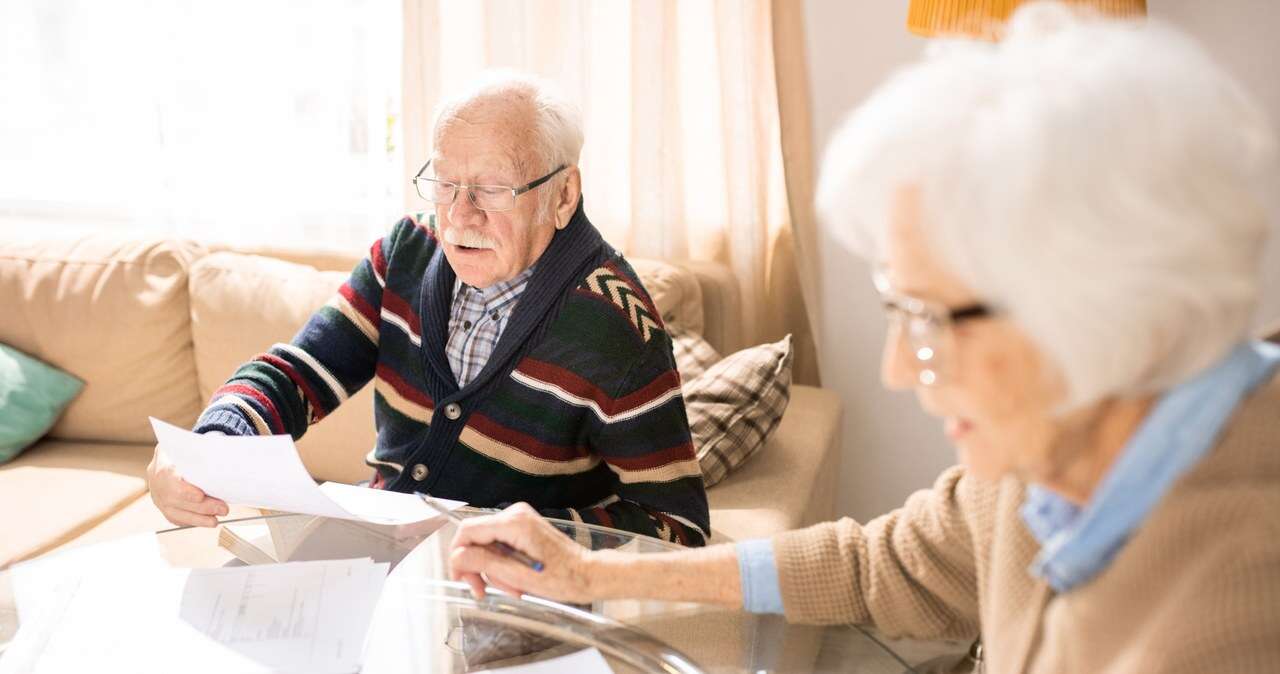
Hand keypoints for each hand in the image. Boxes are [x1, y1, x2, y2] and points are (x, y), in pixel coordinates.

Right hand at [146, 445, 227, 526]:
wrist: (170, 456)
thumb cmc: (186, 450)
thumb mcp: (190, 445)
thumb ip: (200, 451)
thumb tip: (221, 457)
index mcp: (163, 463)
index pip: (170, 479)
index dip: (185, 490)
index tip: (201, 496)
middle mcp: (157, 481)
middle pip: (176, 499)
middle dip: (201, 507)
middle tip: (223, 508)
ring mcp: (157, 496)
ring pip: (174, 513)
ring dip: (198, 519)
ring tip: (215, 520)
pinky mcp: (162, 506)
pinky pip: (175, 518)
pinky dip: (191, 521)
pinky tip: (205, 520)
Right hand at [449, 503, 596, 603]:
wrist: (587, 574)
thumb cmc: (561, 578)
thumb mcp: (518, 576)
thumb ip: (484, 563)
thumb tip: (456, 557)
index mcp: (513, 523)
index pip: (467, 531)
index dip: (458, 556)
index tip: (462, 578)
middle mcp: (515, 514)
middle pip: (475, 538)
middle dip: (479, 567)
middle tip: (484, 591)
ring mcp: (520, 519)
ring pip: (486, 545)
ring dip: (494, 570)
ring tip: (512, 588)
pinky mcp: (523, 526)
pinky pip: (499, 544)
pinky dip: (503, 565)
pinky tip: (515, 580)